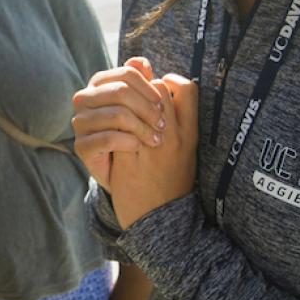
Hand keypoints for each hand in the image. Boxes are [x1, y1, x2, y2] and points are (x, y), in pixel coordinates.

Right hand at [72, 57, 167, 193]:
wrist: (128, 173)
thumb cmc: (137, 132)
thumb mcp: (144, 107)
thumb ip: (143, 83)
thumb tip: (142, 62)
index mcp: (100, 84)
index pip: (126, 74)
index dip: (148, 87)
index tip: (162, 104)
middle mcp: (85, 99)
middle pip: (120, 92)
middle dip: (146, 108)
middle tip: (162, 125)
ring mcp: (80, 123)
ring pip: (116, 115)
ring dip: (142, 127)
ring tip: (155, 139)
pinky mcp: (81, 145)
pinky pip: (108, 138)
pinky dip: (128, 142)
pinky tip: (138, 147)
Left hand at [110, 74, 198, 229]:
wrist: (159, 219)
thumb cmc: (171, 181)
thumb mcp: (186, 150)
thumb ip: (179, 120)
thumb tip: (166, 84)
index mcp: (190, 135)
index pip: (187, 89)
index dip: (170, 81)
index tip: (159, 87)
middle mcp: (174, 138)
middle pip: (158, 91)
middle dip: (143, 88)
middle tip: (133, 96)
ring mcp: (151, 149)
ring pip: (136, 106)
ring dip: (125, 103)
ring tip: (122, 110)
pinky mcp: (129, 161)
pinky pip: (119, 129)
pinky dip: (111, 124)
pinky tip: (109, 128)